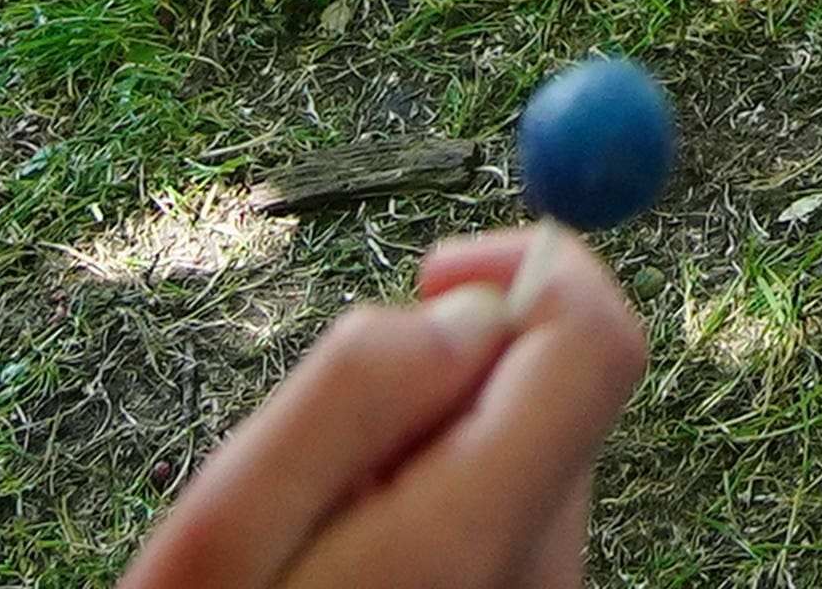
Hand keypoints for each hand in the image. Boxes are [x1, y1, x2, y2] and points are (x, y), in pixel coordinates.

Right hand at [118, 227, 647, 588]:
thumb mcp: (224, 536)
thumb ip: (352, 397)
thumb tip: (471, 305)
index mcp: (470, 540)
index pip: (597, 345)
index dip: (533, 265)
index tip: (434, 267)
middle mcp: (539, 579)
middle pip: (559, 393)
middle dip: (455, 367)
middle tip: (331, 437)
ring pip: (524, 458)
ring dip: (433, 447)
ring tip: (325, 528)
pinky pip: (501, 524)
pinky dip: (434, 510)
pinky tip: (350, 572)